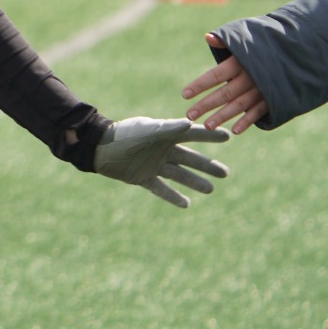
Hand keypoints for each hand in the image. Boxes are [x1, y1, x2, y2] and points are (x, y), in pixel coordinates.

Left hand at [92, 116, 230, 206]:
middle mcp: (162, 150)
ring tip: (211, 189)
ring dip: (195, 182)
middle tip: (225, 173)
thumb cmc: (124, 135)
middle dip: (207, 166)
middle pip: (190, 159)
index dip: (210, 135)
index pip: (193, 135)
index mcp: (165, 135)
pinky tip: (186, 204)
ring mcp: (154, 165)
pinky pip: (161, 189)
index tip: (228, 135)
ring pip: (180, 175)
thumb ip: (167, 128)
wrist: (99, 148)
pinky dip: (173, 197)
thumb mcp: (147, 130)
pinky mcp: (143, 178)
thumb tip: (189, 124)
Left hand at [182, 34, 268, 133]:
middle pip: (224, 93)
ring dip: (223, 116)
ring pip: (239, 105)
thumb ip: (226, 41)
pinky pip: (259, 112)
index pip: (215, 75)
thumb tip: (208, 37)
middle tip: (189, 115)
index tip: (184, 95)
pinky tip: (235, 130)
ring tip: (206, 126)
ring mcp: (263, 89)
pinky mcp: (275, 98)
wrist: (300, 53)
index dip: (199, 85)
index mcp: (241, 62)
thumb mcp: (247, 38)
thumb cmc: (266, 45)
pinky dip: (247, 121)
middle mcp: (251, 77)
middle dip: (206, 105)